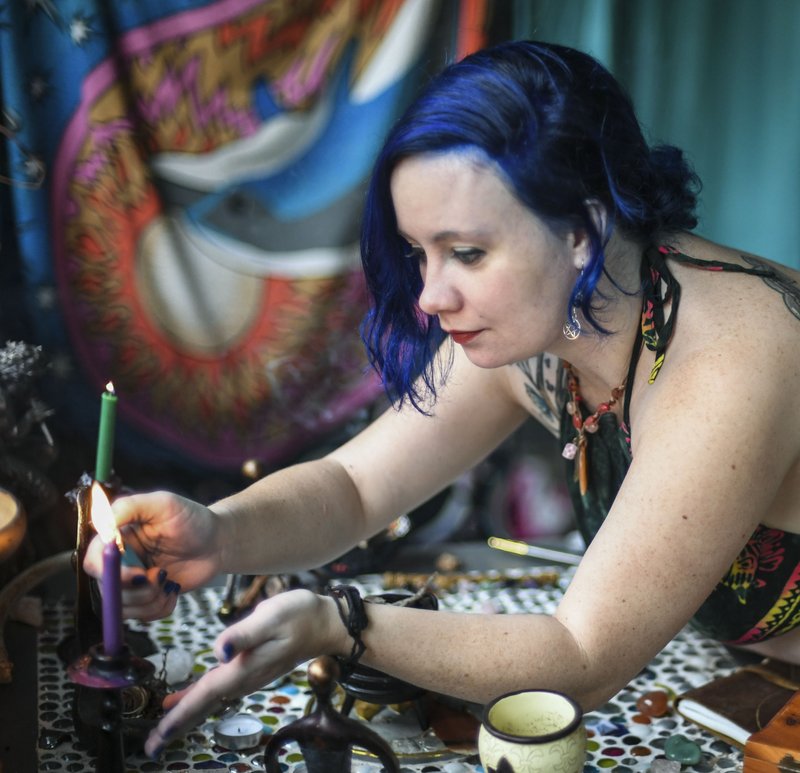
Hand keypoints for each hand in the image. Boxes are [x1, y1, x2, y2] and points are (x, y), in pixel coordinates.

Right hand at [83, 491, 223, 620]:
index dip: (109, 573)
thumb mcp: (163, 503)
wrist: (218, 542)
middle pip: (107, 590)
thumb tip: (102, 525)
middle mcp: (120, 563)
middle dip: (138, 589)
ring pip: (125, 608)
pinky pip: (143, 616)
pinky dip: (161, 607)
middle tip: (162, 574)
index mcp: (117, 539)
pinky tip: (173, 589)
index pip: (93, 561)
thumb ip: (129, 507)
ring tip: (169, 580)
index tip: (138, 573)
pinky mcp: (147, 599)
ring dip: (151, 599)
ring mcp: (133, 584)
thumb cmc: (191, 519)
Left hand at [143, 589, 343, 758]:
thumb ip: (244, 634)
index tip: (157, 737)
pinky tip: (184, 699)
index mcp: (245, 668)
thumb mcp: (271, 616)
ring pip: (210, 700)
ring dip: (186, 714)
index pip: (205, 695)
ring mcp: (249, 676)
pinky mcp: (251, 668)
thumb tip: (219, 652)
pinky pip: (218, 690)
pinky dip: (198, 698)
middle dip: (177, 726)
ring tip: (162, 730)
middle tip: (152, 747)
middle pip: (205, 705)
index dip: (179, 714)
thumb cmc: (300, 615)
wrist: (326, 623)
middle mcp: (245, 678)